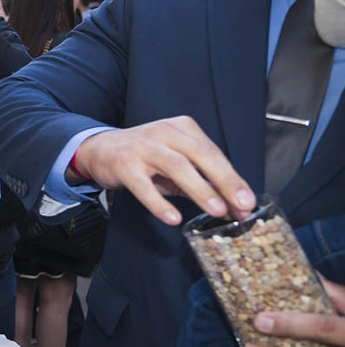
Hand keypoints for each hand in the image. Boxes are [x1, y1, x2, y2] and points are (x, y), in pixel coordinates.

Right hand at [74, 116, 255, 225]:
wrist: (98, 148)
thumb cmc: (143, 156)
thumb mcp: (173, 160)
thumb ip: (199, 178)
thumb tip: (231, 204)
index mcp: (182, 128)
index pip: (213, 153)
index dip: (233, 178)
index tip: (248, 202)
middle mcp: (164, 132)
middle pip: (200, 155)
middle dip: (225, 180)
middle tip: (242, 204)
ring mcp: (142, 146)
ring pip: (177, 166)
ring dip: (199, 189)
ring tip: (216, 210)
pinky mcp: (124, 164)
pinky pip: (144, 185)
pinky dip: (159, 203)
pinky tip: (173, 218)